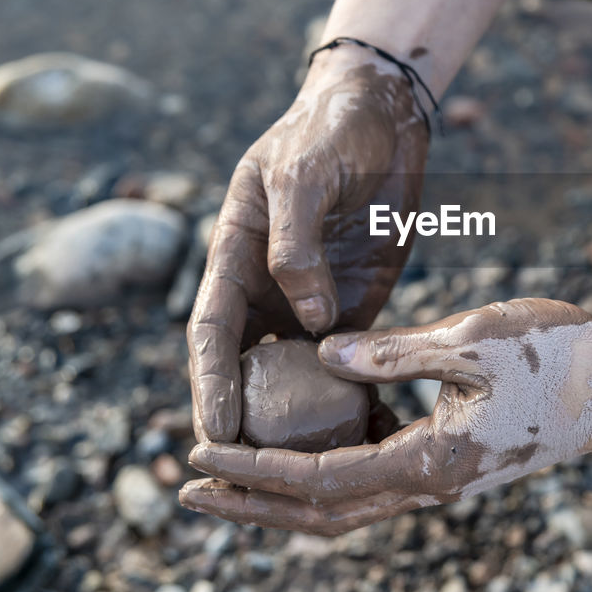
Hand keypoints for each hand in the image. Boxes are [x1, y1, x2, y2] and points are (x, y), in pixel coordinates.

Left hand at [179, 299, 591, 534]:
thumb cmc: (556, 354)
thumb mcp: (470, 339)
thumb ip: (393, 354)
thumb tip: (324, 358)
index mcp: (428, 461)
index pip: (317, 477)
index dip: (251, 468)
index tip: (195, 454)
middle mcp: (431, 484)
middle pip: (321, 512)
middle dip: (251, 503)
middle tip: (188, 489)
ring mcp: (446, 478)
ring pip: (349, 502)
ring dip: (285, 492)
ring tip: (234, 473)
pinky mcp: (457, 462)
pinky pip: (380, 477)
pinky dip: (333, 470)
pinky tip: (312, 438)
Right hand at [187, 46, 428, 441]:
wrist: (382, 115)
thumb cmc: (328, 133)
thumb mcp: (302, 176)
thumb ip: (296, 243)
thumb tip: (307, 319)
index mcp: (235, 256)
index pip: (211, 330)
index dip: (210, 382)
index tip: (215, 430)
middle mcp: (267, 288)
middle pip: (246, 367)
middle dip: (245, 422)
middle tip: (251, 477)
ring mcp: (310, 300)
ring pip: (295, 373)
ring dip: (297, 420)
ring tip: (312, 475)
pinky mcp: (356, 305)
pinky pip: (349, 358)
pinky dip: (352, 394)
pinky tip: (369, 432)